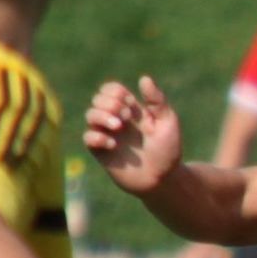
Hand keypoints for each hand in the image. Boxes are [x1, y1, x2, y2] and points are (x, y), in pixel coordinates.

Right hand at [85, 76, 184, 197]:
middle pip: (98, 99)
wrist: (163, 179)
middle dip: (110, 103)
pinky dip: (97, 137)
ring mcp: (107, 135)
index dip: (115, 91)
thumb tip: (144, 78)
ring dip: (102, 116)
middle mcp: (116, 120)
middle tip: (126, 116)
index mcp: (131, 111)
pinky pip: (88, 138)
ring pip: (90, 115)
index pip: (111, 89)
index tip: (130, 103)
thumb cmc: (168, 151)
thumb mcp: (168, 123)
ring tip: (119, 127)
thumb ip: (157, 101)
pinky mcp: (101, 152)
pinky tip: (113, 144)